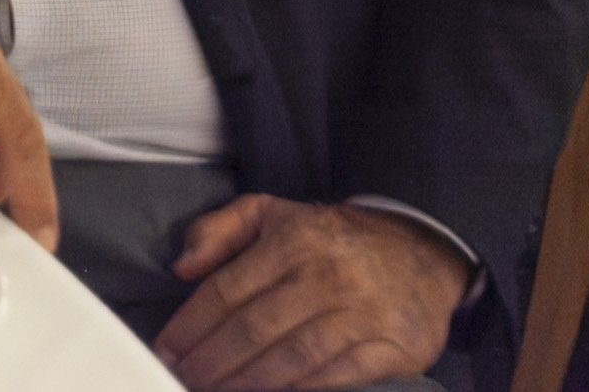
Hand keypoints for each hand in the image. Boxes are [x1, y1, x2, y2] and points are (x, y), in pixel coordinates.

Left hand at [154, 197, 467, 389]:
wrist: (421, 251)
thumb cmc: (330, 239)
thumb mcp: (271, 213)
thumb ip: (218, 230)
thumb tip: (182, 268)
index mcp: (292, 241)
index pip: (227, 290)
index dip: (191, 326)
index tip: (167, 349)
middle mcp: (326, 277)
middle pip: (254, 329)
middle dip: (212, 361)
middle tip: (185, 379)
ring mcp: (362, 315)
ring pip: (293, 358)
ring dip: (249, 382)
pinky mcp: (394, 349)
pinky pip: (340, 378)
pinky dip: (304, 390)